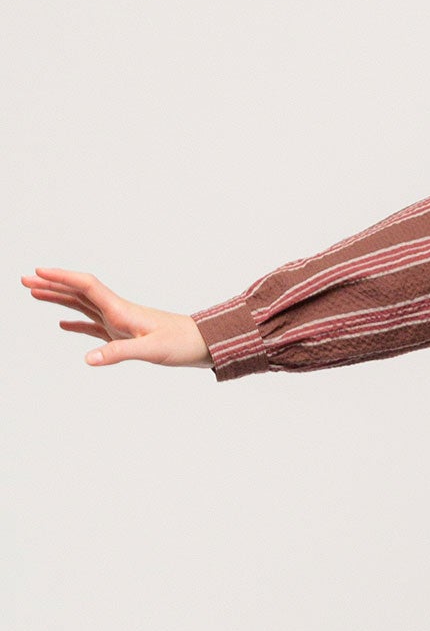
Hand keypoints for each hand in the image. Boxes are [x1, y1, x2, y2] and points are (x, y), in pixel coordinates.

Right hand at [21, 266, 211, 366]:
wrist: (204, 345)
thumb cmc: (183, 344)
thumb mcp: (151, 350)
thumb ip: (118, 353)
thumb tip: (87, 359)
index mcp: (121, 310)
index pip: (85, 286)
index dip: (62, 277)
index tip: (38, 272)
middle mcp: (117, 311)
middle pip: (78, 292)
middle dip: (51, 284)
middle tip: (24, 279)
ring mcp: (119, 322)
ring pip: (81, 306)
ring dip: (58, 299)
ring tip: (34, 294)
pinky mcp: (124, 335)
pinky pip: (93, 326)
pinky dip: (76, 323)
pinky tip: (63, 325)